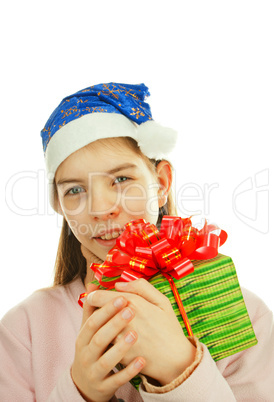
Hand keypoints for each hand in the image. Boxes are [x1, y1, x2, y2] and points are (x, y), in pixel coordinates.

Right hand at [71, 284, 145, 401]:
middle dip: (115, 323)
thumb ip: (91, 308)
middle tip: (132, 310)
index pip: (93, 320)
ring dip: (121, 347)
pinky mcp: (104, 387)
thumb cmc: (91, 348)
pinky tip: (142, 361)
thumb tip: (92, 285)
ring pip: (106, 360)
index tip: (123, 297)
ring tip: (136, 334)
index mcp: (83, 337)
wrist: (85, 384)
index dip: (107, 309)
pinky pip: (116, 380)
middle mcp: (86, 354)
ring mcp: (94, 371)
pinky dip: (129, 371)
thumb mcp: (87, 330)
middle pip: (99, 338)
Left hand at [87, 279, 196, 385]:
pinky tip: (114, 341)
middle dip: (94, 311)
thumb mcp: (161, 301)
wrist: (176, 359)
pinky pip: (105, 345)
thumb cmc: (168, 327)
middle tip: (98, 311)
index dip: (93, 296)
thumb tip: (117, 284)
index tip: (95, 297)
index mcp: (133, 303)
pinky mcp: (119, 355)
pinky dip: (105, 342)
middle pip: (94, 313)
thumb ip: (140, 287)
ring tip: (107, 326)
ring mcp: (120, 339)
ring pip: (97, 330)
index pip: (97, 297)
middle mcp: (124, 320)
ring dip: (99, 327)